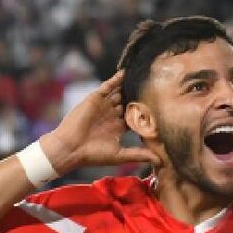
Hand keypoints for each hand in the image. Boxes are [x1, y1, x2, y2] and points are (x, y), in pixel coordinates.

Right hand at [40, 71, 159, 173]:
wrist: (70, 148)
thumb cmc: (93, 155)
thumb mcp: (120, 155)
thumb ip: (139, 155)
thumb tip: (160, 160)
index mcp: (117, 128)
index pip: (135, 117)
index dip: (146, 113)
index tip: (162, 109)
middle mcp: (111, 115)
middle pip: (129, 103)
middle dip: (140, 97)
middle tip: (157, 88)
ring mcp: (103, 106)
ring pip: (119, 93)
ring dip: (130, 86)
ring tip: (144, 77)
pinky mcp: (95, 98)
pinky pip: (107, 86)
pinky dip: (116, 79)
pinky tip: (127, 73)